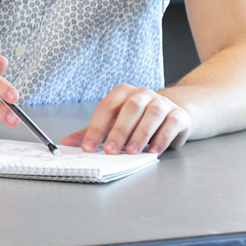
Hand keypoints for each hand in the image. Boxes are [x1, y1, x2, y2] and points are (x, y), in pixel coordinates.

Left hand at [60, 84, 189, 154]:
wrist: (171, 115)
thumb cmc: (136, 120)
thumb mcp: (112, 123)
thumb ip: (91, 132)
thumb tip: (66, 143)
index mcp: (122, 93)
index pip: (106, 107)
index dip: (96, 127)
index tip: (87, 147)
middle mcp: (143, 94)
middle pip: (130, 108)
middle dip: (119, 131)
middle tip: (110, 150)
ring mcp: (162, 103)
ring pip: (152, 115)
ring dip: (141, 134)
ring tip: (131, 152)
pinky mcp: (178, 115)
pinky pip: (170, 124)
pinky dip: (161, 138)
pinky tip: (153, 151)